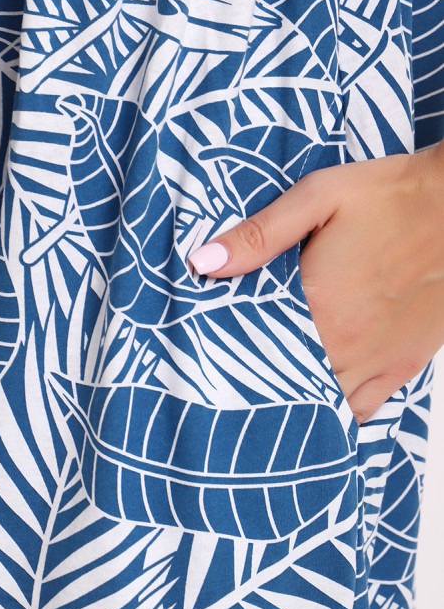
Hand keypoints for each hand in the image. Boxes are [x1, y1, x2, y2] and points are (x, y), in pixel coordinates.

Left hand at [187, 144, 443, 424]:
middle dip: (256, 384)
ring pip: (322, 404)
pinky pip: (363, 409)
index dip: (225, 359)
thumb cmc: (391, 196)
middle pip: (285, 384)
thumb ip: (258, 235)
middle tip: (229, 382)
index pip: (253, 350)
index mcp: (316, 305)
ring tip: (267, 396)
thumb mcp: (317, 197)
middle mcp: (345, 344)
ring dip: (294, 401)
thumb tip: (203, 262)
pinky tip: (320, 404)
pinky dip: (338, 413)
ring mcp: (377, 360)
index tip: (205, 358)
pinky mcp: (404, 364)